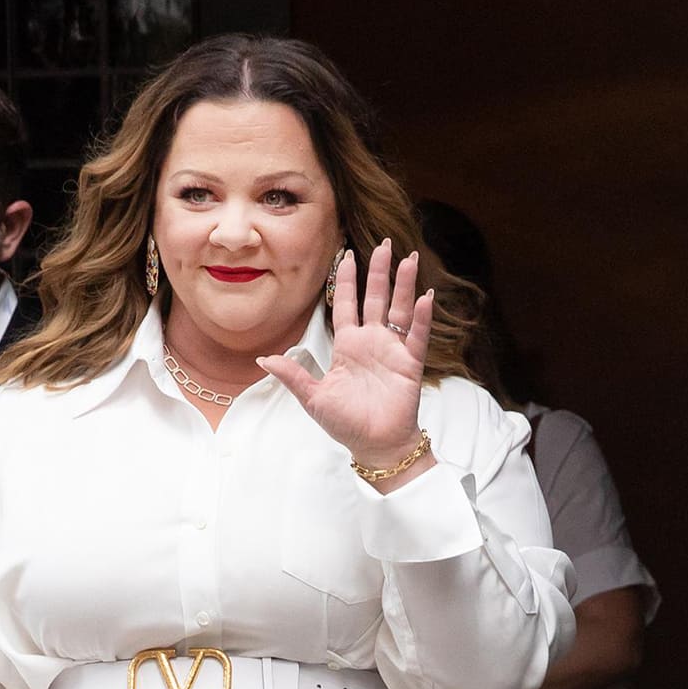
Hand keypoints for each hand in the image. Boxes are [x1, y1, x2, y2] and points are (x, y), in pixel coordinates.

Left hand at [258, 241, 435, 474]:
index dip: (346, 281)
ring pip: (398, 309)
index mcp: (347, 346)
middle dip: (379, 271)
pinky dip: (421, 318)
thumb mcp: (313, 398)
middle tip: (385, 243)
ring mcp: (392, 351)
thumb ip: (293, 375)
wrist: (374, 446)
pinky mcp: (409, 364)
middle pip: (375, 298)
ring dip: (403, 285)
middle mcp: (370, 342)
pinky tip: (423, 297)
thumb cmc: (345, 423)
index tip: (346, 255)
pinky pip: (417, 336)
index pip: (346, 305)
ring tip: (408, 259)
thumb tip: (264, 358)